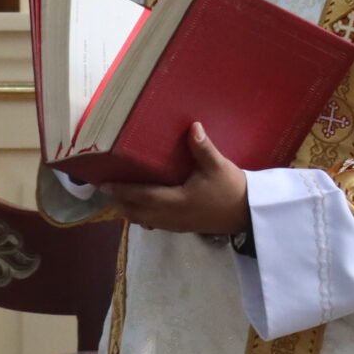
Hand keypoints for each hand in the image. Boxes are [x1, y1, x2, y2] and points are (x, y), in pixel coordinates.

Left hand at [97, 123, 250, 237]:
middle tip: (104, 190)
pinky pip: (156, 224)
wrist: (249, 214)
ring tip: (118, 199)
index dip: (121, 191)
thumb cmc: (232, 189)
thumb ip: (203, 148)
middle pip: (137, 212)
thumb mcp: (218, 166)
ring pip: (146, 220)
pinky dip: (144, 217)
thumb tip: (193, 126)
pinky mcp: (184, 227)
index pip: (142, 196)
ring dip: (130, 210)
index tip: (104, 184)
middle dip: (120, 202)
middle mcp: (172, 216)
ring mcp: (177, 224)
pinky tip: (142, 209)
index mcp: (176, 200)